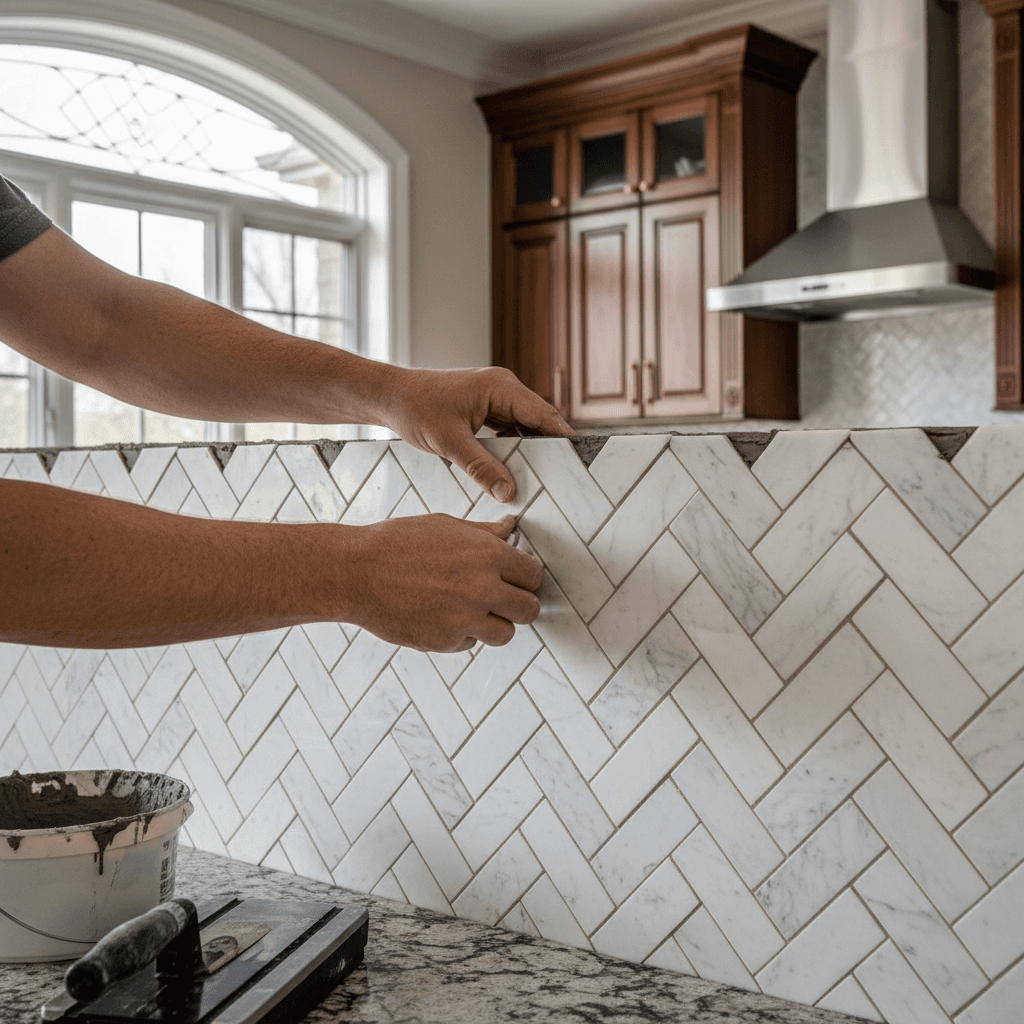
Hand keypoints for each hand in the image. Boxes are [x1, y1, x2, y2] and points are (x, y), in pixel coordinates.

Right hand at [341, 513, 542, 651]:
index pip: (534, 575)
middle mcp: (484, 589)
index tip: (518, 580)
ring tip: (474, 611)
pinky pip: (470, 643)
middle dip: (520, 605)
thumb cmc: (397, 544)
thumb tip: (510, 526)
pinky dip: (462, 634)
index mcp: (489, 555)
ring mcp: (466, 619)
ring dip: (495, 625)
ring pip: (505, 634)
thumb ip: (484, 532)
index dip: (527, 578)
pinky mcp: (446, 642)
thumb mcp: (445, 526)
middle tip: (505, 601)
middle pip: (529, 610)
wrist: (356, 573)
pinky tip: (441, 615)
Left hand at [379, 366, 574, 502]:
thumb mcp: (449, 442)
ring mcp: (495, 398)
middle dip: (550, 449)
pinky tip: (515, 470)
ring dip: (531, 451)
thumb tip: (509, 492)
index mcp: (500, 387)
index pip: (544, 414)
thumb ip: (481, 468)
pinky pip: (510, 430)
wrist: (390, 397)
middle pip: (539, 421)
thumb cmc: (416, 409)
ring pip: (525, 427)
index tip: (581, 461)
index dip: (564, 438)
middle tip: (566, 478)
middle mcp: (503, 388)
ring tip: (546, 479)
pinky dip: (514, 448)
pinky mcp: (486, 409)